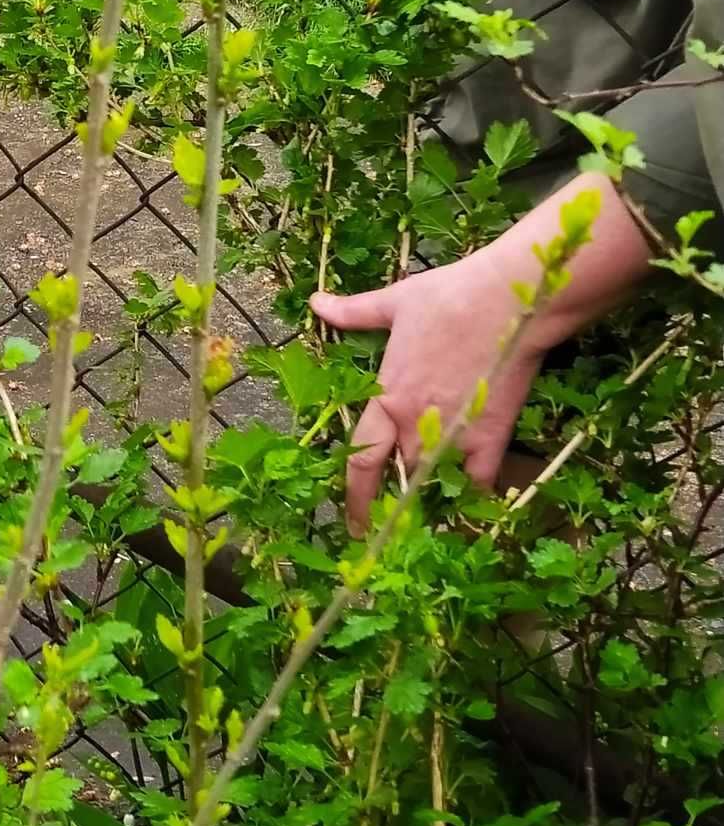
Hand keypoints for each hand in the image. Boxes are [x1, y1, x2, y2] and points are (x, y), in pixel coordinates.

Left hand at [311, 175, 651, 535]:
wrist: (509, 300)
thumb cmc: (447, 297)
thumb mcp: (394, 303)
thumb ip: (353, 313)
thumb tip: (315, 302)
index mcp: (387, 399)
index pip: (362, 462)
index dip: (355, 498)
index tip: (356, 525)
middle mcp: (416, 426)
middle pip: (399, 480)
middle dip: (395, 505)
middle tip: (394, 528)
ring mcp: (454, 436)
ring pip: (435, 487)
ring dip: (431, 503)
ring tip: (431, 524)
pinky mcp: (491, 438)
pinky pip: (478, 484)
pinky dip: (474, 497)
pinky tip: (471, 506)